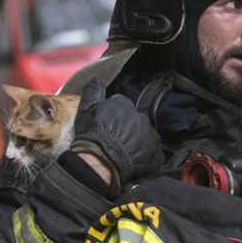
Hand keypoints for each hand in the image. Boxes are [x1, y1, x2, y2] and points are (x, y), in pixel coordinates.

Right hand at [69, 80, 161, 196]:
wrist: (100, 162)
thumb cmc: (91, 137)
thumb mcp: (86, 110)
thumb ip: (93, 92)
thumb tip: (98, 80)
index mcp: (124, 104)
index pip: (122, 106)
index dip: (115, 118)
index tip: (109, 127)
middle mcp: (140, 117)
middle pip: (136, 121)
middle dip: (129, 130)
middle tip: (117, 142)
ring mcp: (150, 135)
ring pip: (146, 136)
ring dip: (138, 143)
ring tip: (125, 153)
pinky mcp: (155, 154)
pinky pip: (153, 154)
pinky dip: (146, 157)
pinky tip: (134, 162)